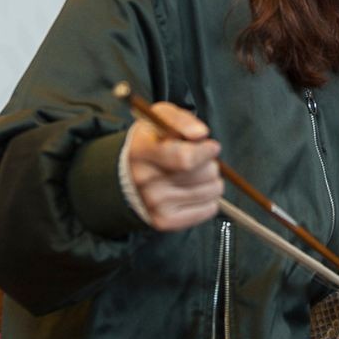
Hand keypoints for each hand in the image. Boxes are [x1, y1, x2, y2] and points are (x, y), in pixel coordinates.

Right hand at [126, 102, 223, 230]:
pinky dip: (210, 199)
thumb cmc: (149, 142)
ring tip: (198, 174)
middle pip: (203, 174)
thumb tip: (201, 134)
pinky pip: (208, 210)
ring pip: (211, 191)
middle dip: (211, 163)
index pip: (185, 158)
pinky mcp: (164, 221)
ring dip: (212, 180)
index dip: (206, 151)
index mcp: (141, 151)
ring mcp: (154, 204)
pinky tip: (196, 190)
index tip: (211, 146)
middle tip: (201, 160)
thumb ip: (181, 120)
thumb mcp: (159, 118)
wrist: (126, 175)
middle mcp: (145, 180)